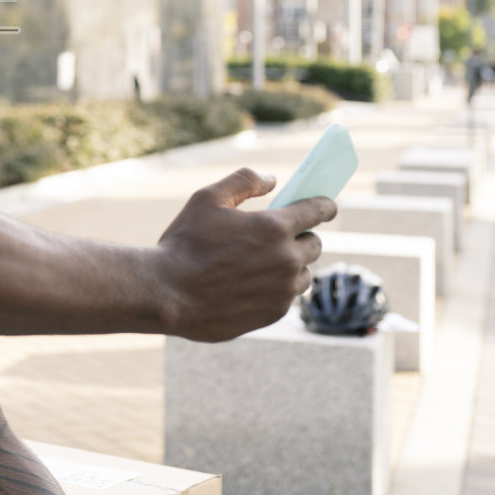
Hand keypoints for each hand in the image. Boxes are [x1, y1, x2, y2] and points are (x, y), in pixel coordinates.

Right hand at [152, 168, 335, 342]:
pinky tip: (249, 284)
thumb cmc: (184, 243)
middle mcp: (286, 259)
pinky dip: (276, 288)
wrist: (167, 294)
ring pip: (302, 273)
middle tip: (279, 235)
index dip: (325, 205)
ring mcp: (282, 290)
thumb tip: (272, 180)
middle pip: (314, 244)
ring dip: (291, 265)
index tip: (327, 205)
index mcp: (274, 227)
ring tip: (264, 263)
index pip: (317, 210)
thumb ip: (243, 181)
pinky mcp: (274, 314)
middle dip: (301, 237)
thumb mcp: (206, 199)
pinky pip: (287, 296)